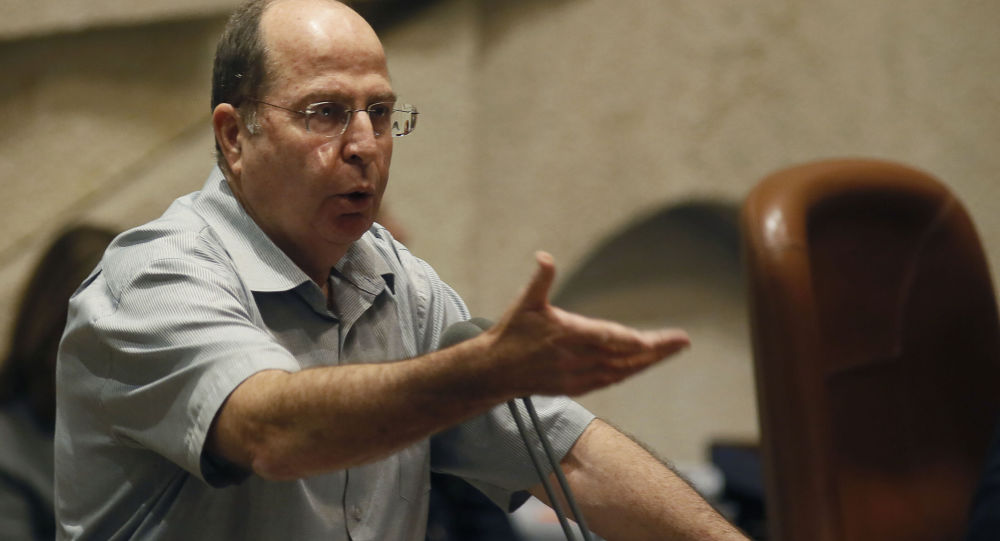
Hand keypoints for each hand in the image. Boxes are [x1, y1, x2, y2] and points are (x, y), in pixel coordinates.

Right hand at [481, 251, 689, 397]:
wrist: (493, 370)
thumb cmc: (512, 332)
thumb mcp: (525, 302)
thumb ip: (540, 279)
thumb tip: (544, 257)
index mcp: (566, 334)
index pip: (608, 338)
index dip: (635, 341)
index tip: (657, 340)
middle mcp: (574, 358)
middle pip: (623, 357)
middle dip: (655, 351)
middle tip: (682, 342)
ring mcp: (576, 375)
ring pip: (620, 371)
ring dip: (647, 362)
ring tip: (670, 351)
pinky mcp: (574, 387)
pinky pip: (609, 380)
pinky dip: (629, 372)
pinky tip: (644, 365)